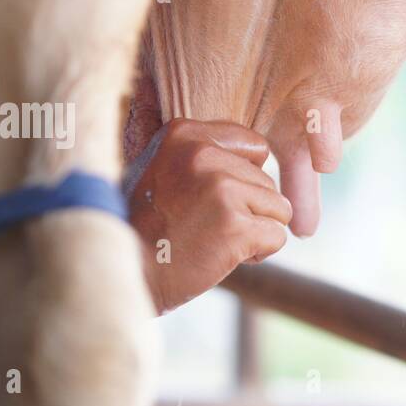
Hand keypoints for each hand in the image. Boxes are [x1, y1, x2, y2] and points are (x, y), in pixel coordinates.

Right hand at [127, 119, 290, 313]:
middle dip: (250, 211)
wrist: (127, 271)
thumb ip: (202, 157)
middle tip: (209, 228)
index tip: (216, 200)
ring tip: (216, 241)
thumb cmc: (146, 228)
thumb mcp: (163, 171)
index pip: (255, 147)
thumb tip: (261, 157)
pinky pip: (277, 236)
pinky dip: (259, 253)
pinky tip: (224, 257)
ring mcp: (221, 188)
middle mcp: (203, 154)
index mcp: (184, 134)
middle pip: (268, 181)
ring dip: (256, 231)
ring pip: (278, 208)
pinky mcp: (236, 225)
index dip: (246, 179)